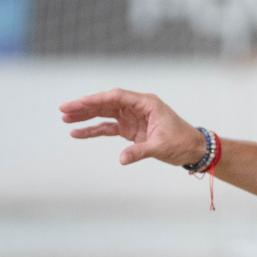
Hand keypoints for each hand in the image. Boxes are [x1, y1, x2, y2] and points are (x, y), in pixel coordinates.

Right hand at [60, 89, 203, 165]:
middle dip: (85, 106)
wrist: (193, 149)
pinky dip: (93, 130)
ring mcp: (133, 117)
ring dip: (85, 116)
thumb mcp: (161, 147)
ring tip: (65, 119)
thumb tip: (122, 159)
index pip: (117, 97)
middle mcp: (137, 107)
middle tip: (63, 109)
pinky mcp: (131, 129)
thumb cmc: (182, 142)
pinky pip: (108, 128)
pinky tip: (77, 133)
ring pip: (104, 114)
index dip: (96, 99)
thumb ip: (140, 151)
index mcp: (146, 103)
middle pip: (106, 103)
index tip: (78, 102)